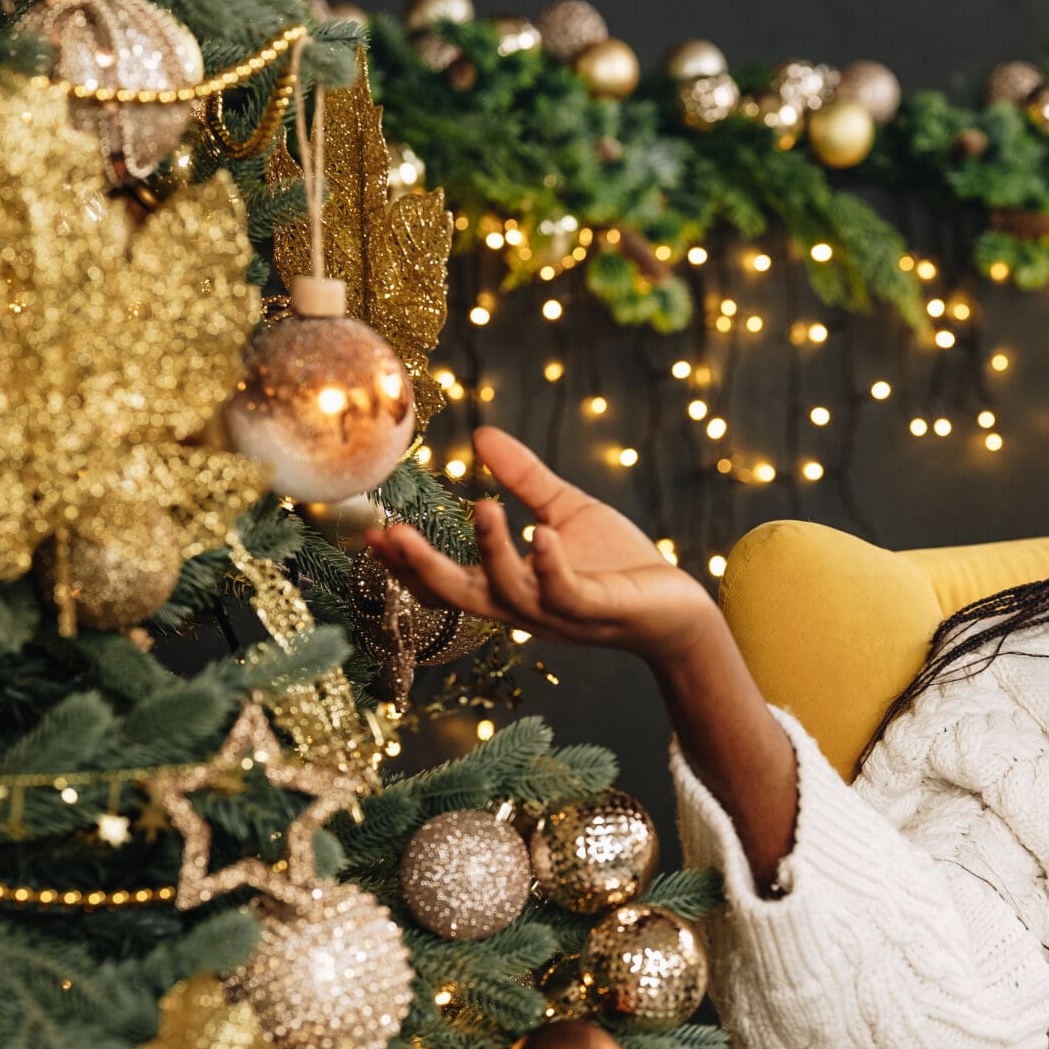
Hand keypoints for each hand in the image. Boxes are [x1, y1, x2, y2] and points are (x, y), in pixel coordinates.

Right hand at [366, 426, 723, 672]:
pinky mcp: (598, 610)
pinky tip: (543, 532)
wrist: (678, 608)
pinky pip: (566, 594)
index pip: (446, 587)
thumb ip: (524, 480)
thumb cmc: (620, 566)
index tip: (370, 534)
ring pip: (509, 593)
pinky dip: (551, 565)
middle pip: (460, 598)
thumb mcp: (566, 513)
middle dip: (423, 569)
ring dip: (492, 552)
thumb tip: (480, 434)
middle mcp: (526, 609)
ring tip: (484, 506)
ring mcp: (560, 614)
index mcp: (510, 589)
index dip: (406, 566)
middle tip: (391, 534)